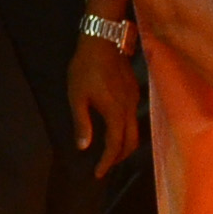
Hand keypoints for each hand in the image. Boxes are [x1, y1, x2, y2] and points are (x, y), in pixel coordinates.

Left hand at [67, 34, 141, 174]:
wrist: (103, 40)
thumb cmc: (85, 68)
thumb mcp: (77, 96)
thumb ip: (82, 123)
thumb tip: (83, 147)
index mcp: (114, 112)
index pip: (115, 145)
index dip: (107, 162)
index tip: (98, 173)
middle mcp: (129, 108)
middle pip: (131, 141)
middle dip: (119, 157)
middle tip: (105, 166)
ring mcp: (134, 99)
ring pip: (135, 130)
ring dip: (124, 144)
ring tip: (110, 151)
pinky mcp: (134, 91)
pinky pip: (134, 117)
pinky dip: (126, 130)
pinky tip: (115, 128)